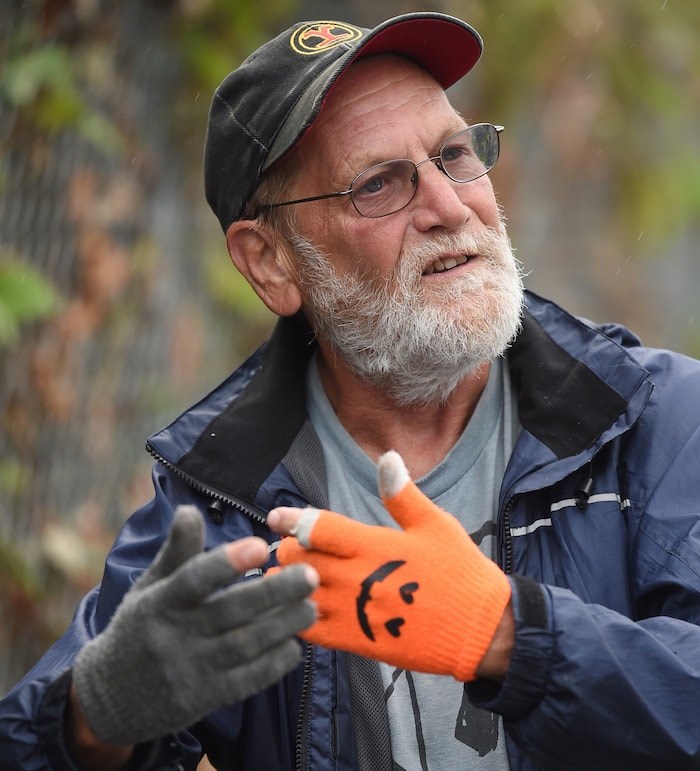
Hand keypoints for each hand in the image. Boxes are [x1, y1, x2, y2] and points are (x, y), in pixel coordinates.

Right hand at [72, 505, 317, 745]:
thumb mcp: (149, 587)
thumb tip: (189, 509)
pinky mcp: (204, 698)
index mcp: (159, 602)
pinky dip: (273, 663)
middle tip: (310, 575)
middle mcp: (175, 636)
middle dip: (274, 593)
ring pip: (244, 646)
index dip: (226, 562)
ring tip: (312, 606)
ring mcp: (190, 670)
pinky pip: (245, 681)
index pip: (194, 579)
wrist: (110, 697)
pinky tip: (294, 644)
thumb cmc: (140, 627)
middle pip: (230, 612)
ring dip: (283, 626)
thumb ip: (176, 551)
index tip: (260, 545)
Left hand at [269, 451, 510, 681]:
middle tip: (285, 547)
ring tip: (282, 575)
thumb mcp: (436, 525)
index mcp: (374, 546)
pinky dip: (296, 617)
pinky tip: (295, 608)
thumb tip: (388, 458)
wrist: (480, 629)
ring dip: (286, 583)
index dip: (294, 521)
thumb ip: (403, 495)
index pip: (320, 529)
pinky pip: (312, 630)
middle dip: (288, 551)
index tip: (275, 518)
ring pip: (301, 595)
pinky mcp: (358, 641)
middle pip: (302, 561)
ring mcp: (355, 613)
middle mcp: (358, 579)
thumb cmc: (459, 571)